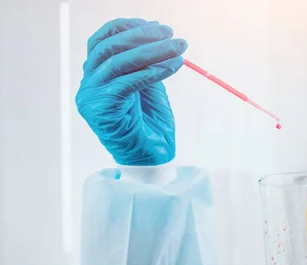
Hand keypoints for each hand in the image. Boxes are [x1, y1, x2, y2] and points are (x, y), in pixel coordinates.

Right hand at [76, 18, 187, 165]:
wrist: (151, 160)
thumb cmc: (151, 125)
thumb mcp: (150, 87)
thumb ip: (148, 63)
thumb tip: (158, 33)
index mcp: (98, 76)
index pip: (104, 40)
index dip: (128, 27)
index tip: (156, 25)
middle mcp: (89, 84)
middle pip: (110, 47)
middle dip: (144, 37)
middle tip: (172, 35)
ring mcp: (91, 97)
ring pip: (119, 62)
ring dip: (152, 52)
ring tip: (178, 49)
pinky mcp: (100, 110)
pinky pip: (127, 83)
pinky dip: (151, 72)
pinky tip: (171, 66)